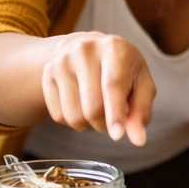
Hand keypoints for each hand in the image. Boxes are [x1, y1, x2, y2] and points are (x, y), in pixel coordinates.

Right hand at [41, 32, 155, 144]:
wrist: (87, 47)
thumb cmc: (121, 68)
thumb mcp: (141, 83)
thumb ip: (141, 111)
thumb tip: (138, 140)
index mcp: (113, 47)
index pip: (112, 85)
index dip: (115, 114)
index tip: (117, 136)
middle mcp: (84, 50)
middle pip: (92, 107)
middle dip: (104, 125)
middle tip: (111, 121)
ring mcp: (62, 61)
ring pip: (74, 115)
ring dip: (88, 125)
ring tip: (97, 112)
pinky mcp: (47, 74)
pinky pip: (58, 115)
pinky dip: (72, 121)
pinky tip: (81, 107)